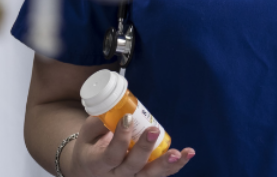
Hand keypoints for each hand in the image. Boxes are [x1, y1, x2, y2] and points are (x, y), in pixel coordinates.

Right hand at [64, 115, 194, 176]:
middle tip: (153, 130)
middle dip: (144, 148)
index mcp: (97, 164)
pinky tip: (188, 154)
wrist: (88, 170)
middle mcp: (115, 176)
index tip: (128, 118)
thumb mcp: (87, 133)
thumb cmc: (90, 146)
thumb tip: (117, 106)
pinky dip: (176, 166)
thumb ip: (100, 122)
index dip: (120, 138)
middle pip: (132, 166)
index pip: (111, 155)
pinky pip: (160, 175)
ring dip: (166, 164)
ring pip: (148, 176)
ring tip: (179, 152)